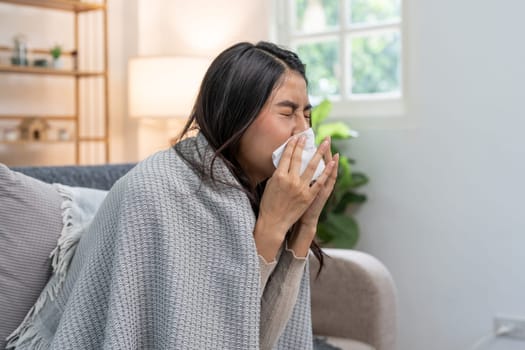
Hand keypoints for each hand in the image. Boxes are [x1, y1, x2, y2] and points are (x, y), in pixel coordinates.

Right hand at [254, 135, 333, 260]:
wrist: (274, 222)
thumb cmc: (269, 204)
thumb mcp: (270, 185)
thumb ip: (279, 173)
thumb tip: (286, 162)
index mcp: (279, 176)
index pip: (286, 156)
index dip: (292, 145)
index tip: (297, 137)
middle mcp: (290, 180)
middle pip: (298, 158)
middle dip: (304, 145)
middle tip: (308, 136)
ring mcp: (301, 188)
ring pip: (312, 166)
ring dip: (319, 153)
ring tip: (325, 142)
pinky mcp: (309, 196)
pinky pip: (320, 181)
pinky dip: (327, 171)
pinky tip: (332, 162)